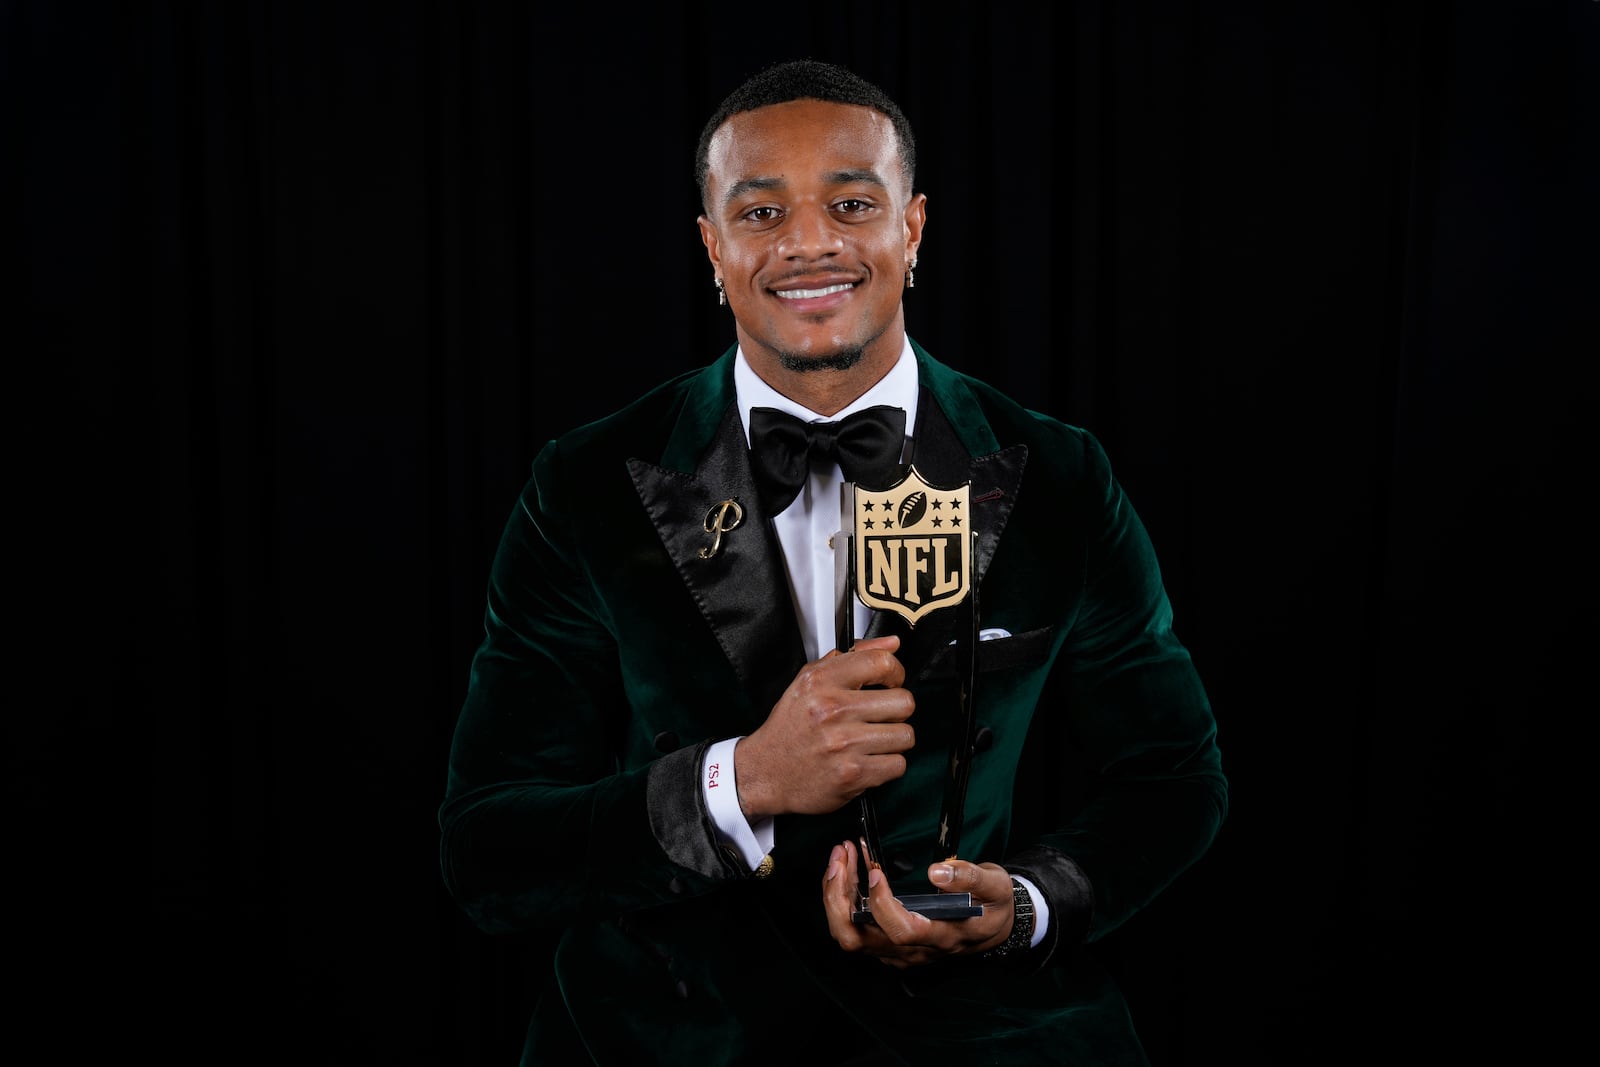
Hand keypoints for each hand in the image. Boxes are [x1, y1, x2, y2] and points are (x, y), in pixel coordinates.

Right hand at [733, 636, 912, 818]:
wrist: (765, 773)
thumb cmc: (790, 728)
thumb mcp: (810, 681)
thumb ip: (853, 656)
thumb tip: (892, 644)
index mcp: (821, 682)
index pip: (881, 662)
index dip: (896, 672)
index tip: (891, 682)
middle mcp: (832, 710)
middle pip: (904, 702)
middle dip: (897, 710)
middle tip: (881, 716)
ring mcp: (843, 743)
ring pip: (905, 735)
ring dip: (894, 740)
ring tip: (873, 740)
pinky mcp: (852, 774)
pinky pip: (898, 765)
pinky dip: (888, 765)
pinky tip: (869, 760)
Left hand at [820, 839, 1016, 968]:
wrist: (996, 926)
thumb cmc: (994, 904)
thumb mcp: (994, 885)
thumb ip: (969, 878)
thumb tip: (937, 871)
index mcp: (943, 937)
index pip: (901, 932)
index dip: (882, 904)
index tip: (876, 871)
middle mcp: (915, 951)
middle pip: (859, 939)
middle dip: (839, 898)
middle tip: (840, 857)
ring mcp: (899, 952)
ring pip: (851, 935)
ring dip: (837, 895)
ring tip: (841, 856)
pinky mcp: (891, 945)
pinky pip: (856, 928)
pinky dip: (845, 898)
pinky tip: (850, 868)